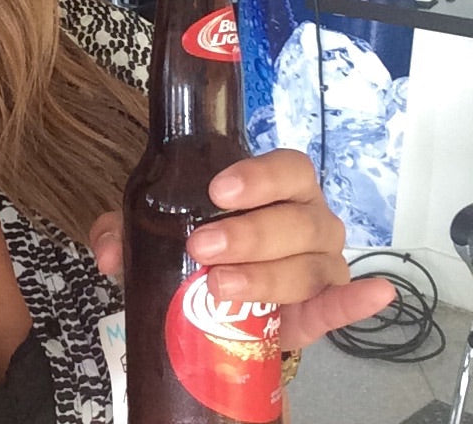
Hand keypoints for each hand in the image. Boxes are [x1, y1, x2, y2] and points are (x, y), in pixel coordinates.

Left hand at [89, 149, 394, 350]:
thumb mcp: (154, 232)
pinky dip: (355, 302)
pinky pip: (342, 304)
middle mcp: (307, 220)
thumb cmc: (198, 245)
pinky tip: (372, 294)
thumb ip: (125, 231)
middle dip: (250, 234)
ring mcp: (320, 265)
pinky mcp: (320, 311)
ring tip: (220, 287)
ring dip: (268, 275)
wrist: (219, 299)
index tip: (218, 192)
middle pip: (297, 220)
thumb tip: (108, 250)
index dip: (259, 177)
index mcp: (275, 189)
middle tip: (201, 248)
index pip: (287, 168)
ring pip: (311, 265)